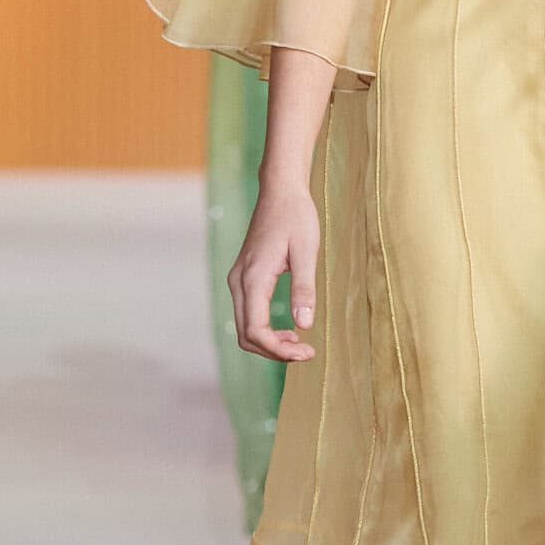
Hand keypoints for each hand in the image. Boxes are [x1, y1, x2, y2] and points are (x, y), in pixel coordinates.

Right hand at [228, 182, 319, 360]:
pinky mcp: (243, 277)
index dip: (278, 350)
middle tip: (307, 353)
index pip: (256, 330)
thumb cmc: (296, 216)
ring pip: (244, 327)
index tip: (306, 353)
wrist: (280, 191)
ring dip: (269, 342)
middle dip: (274, 351)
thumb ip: (304, 289)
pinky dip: (264, 329)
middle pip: (246, 334)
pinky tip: (289, 329)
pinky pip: (247, 314)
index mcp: (254, 278)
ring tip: (300, 345)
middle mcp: (239, 281)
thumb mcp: (306, 251)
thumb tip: (305, 325)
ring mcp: (238, 279)